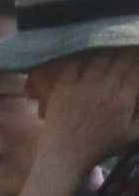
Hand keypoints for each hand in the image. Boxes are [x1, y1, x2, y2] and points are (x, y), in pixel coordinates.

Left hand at [41, 48, 138, 166]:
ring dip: (110, 46)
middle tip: (129, 39)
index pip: (138, 67)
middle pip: (122, 57)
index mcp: (123, 100)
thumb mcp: (133, 133)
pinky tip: (91, 48)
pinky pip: (76, 62)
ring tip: (113, 40)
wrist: (65, 156)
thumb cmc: (102, 146)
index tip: (138, 46)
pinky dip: (85, 53)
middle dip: (128, 47)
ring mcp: (83, 87)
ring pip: (101, 55)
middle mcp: (105, 90)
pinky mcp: (64, 87)